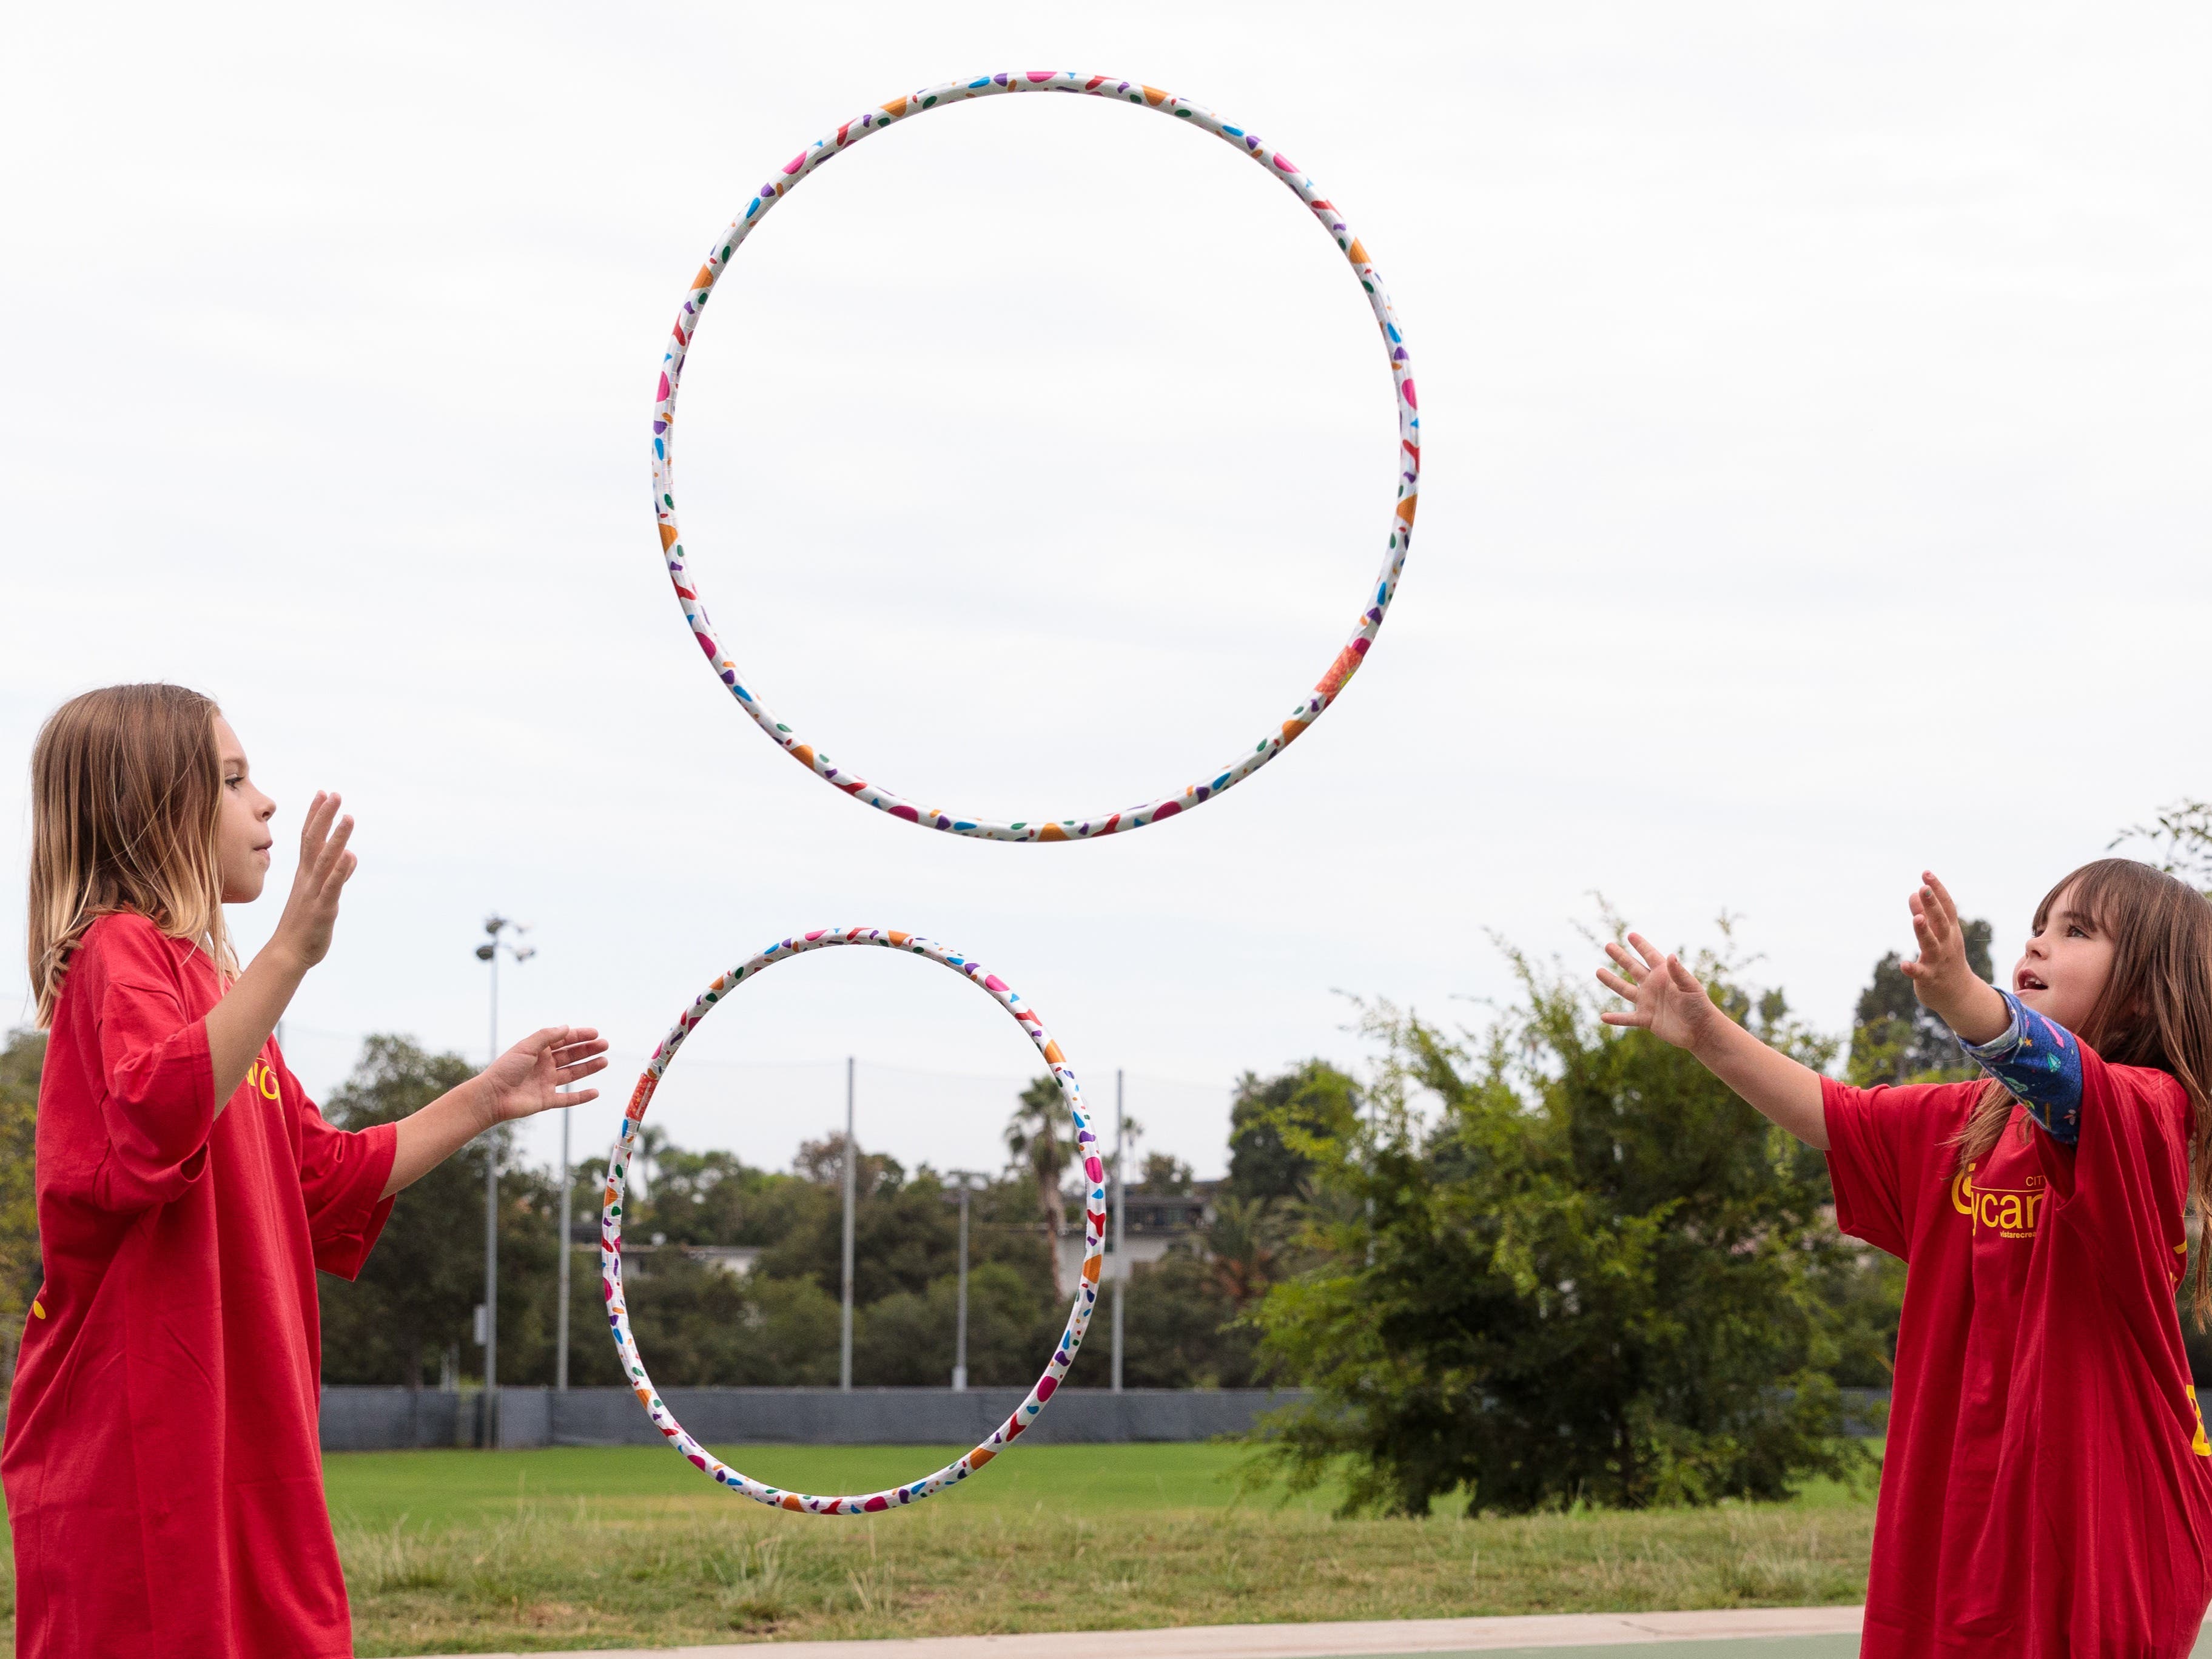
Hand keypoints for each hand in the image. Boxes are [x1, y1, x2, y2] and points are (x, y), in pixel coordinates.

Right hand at [269, 792, 355, 970]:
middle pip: (314, 841)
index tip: (323, 793)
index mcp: (306, 874)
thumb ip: (335, 873)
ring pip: (325, 860)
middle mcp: (308, 878)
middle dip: (324, 816)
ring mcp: (314, 892)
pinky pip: (332, 887)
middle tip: (334, 793)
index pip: (308, 837)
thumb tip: (350, 854)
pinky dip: (340, 871)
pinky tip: (350, 855)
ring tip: (348, 816)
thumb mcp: (320, 893)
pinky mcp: (322, 909)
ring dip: (337, 838)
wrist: (288, 953)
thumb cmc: (304, 923)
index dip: (316, 815)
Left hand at [476, 1026, 608, 1125]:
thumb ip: (547, 1036)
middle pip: (571, 1056)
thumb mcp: (526, 1047)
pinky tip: (595, 1092)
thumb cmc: (506, 1069)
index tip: (595, 1033)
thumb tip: (567, 1028)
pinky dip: (581, 1096)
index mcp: (538, 1052)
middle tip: (605, 1045)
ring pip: (572, 1074)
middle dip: (588, 1050)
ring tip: (604, 1061)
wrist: (493, 1096)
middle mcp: (544, 1066)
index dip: (579, 1036)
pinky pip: (568, 1098)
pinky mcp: (546, 1100)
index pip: (563, 1041)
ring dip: (589, 1068)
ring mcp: (546, 1083)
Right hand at [1597, 933, 1721, 1052]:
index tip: (1631, 935)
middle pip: (1633, 968)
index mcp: (1664, 975)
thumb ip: (1679, 972)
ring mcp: (1648, 1002)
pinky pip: (1627, 1018)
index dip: (1641, 945)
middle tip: (1608, 945)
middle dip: (1620, 957)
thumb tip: (1670, 956)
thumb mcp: (1690, 987)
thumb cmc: (1699, 1006)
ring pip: (1625, 990)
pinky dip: (1616, 1018)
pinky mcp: (1646, 1019)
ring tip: (1598, 971)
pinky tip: (1603, 1017)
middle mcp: (1653, 986)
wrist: (1700, 1030)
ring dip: (1611, 981)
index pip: (1650, 956)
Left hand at [1901, 871, 2006, 1043]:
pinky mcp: (1929, 978)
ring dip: (1924, 931)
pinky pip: (1921, 973)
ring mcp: (1939, 960)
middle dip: (1932, 905)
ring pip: (1931, 944)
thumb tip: (1913, 893)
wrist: (1958, 994)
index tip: (1926, 873)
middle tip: (1922, 887)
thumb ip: (1925, 914)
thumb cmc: (1945, 958)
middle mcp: (1947, 943)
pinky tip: (1903, 964)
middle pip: (1940, 921)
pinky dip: (1912, 968)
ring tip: (1916, 918)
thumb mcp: (1938, 935)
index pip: (1946, 906)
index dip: (1937, 890)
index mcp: (1950, 931)